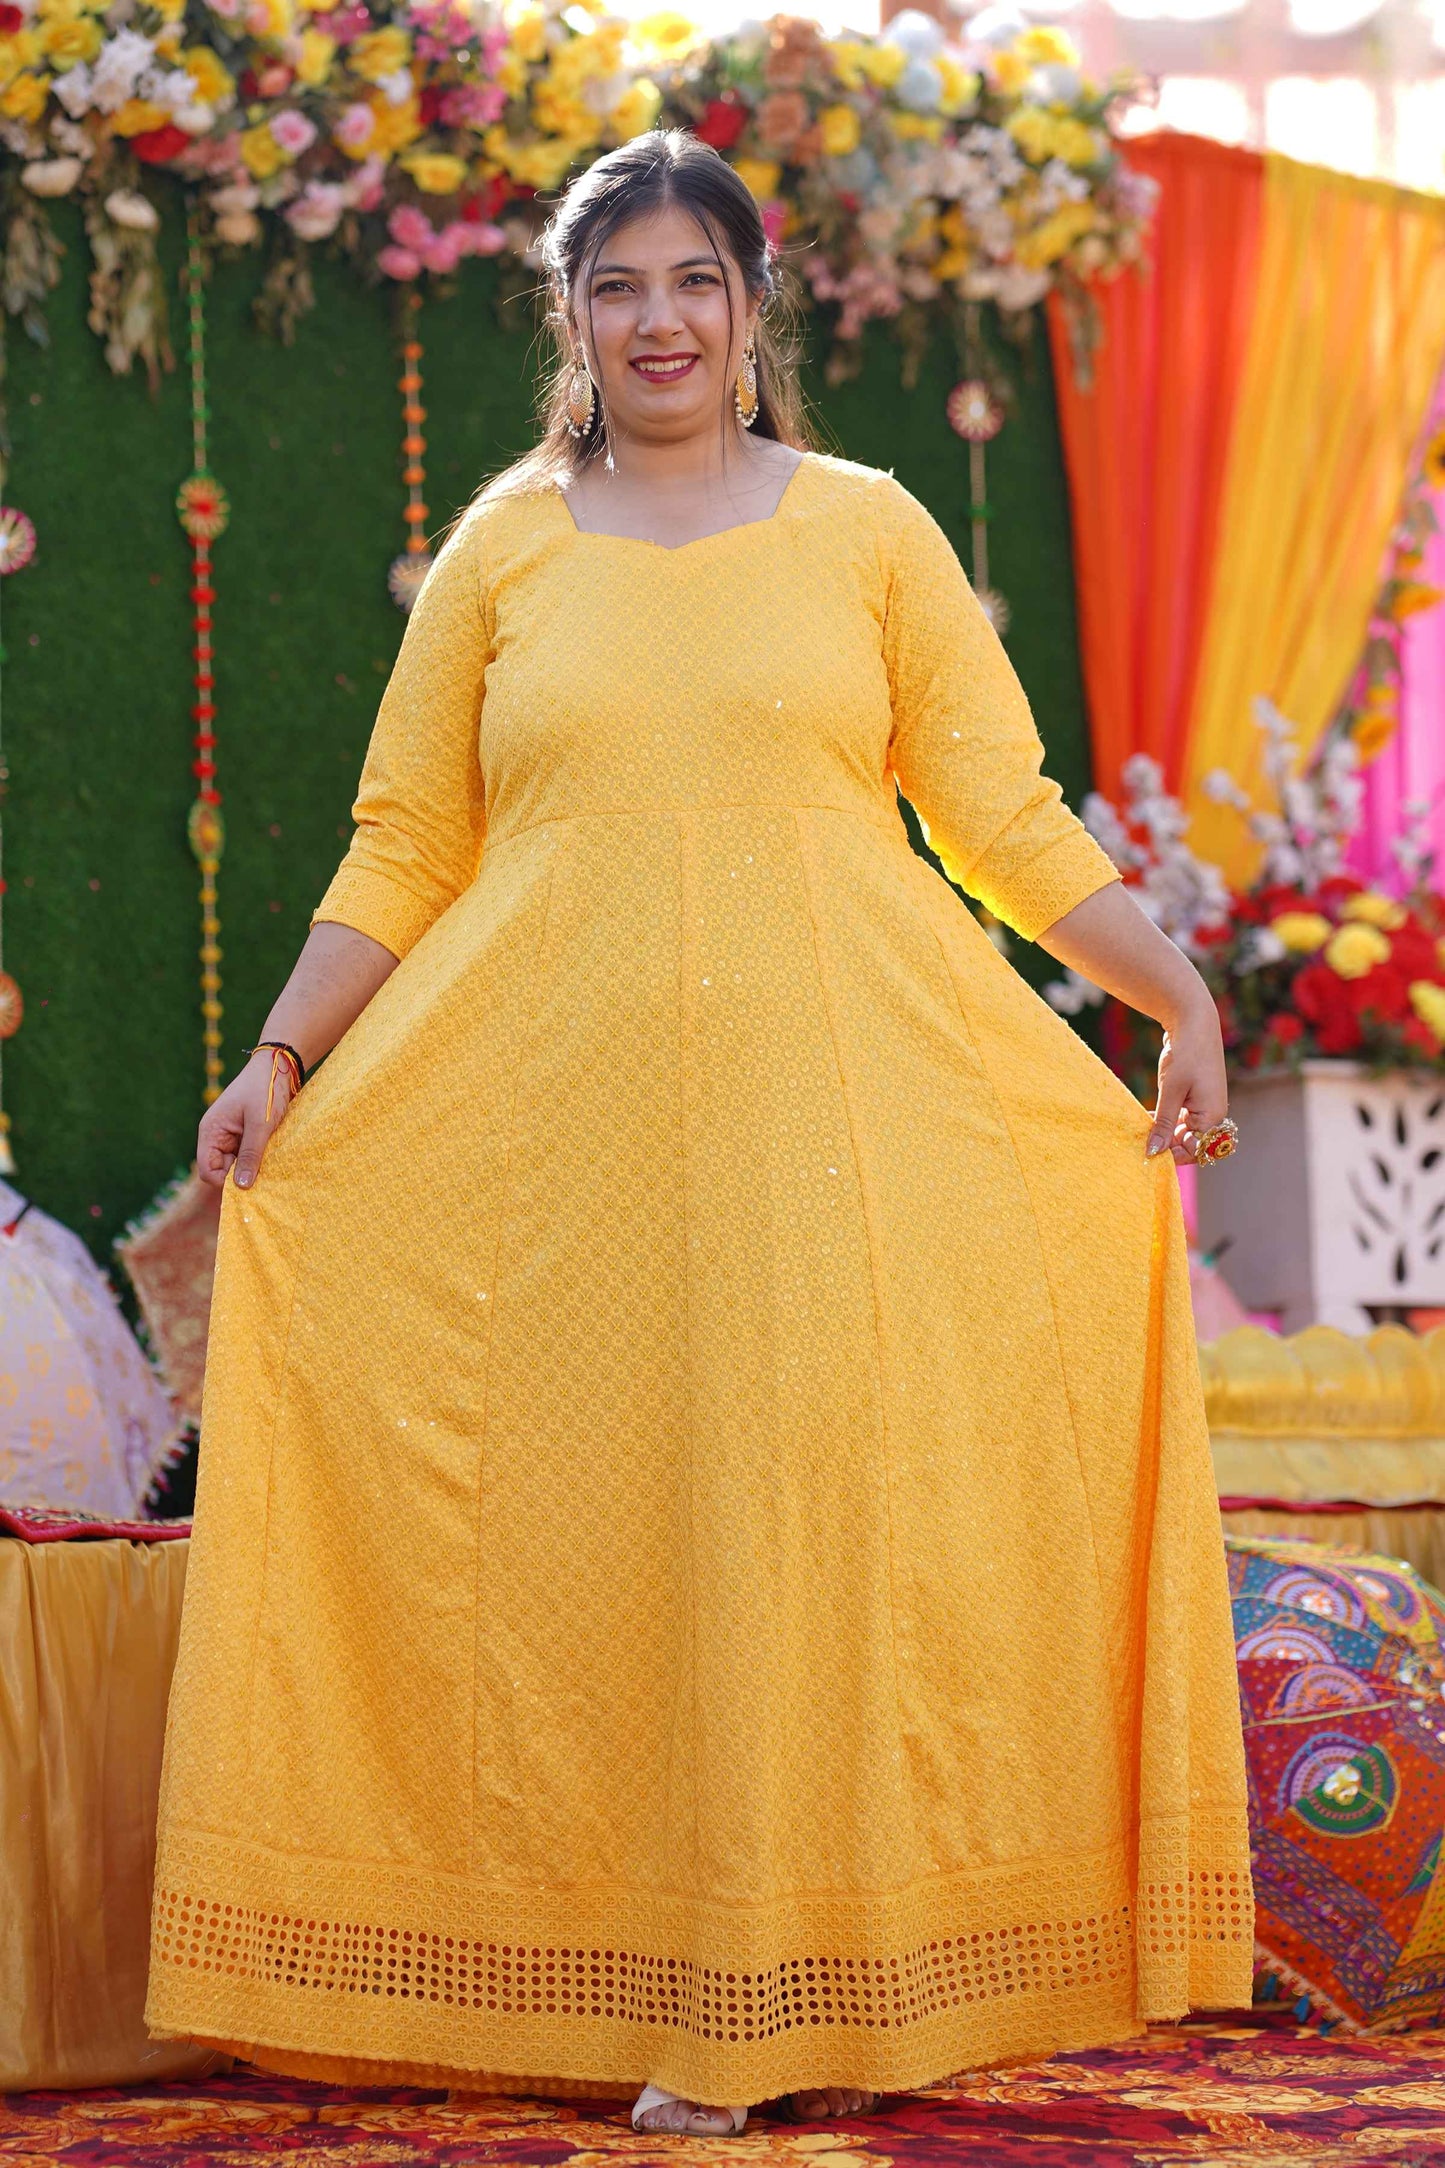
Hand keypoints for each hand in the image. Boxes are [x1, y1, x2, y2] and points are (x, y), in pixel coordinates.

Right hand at [197, 1051, 297, 1189]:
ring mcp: (232, 1136)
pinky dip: (260, 1158)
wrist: (277, 1066)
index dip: (225, 1181)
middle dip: (241, 1175)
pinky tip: (273, 1154)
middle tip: (264, 1172)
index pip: (208, 1171)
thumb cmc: (265, 1090)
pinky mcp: (246, 1135)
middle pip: (222, 1171)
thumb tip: (241, 1187)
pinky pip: (248, 1155)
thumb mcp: (260, 1124)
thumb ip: (251, 1155)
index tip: (249, 1182)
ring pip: (237, 1165)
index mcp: (211, 1131)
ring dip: (253, 1166)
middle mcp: (217, 1136)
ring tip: (271, 1160)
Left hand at [1147, 996, 1227, 1165]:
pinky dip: (1165, 1120)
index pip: (1194, 1151)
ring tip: (1140, 1130)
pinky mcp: (1195, 1098)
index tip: (1147, 1154)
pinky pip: (1181, 1119)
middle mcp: (1213, 1115)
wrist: (1193, 1022)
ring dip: (1163, 1132)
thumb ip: (1163, 1123)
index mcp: (1213, 1117)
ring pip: (1183, 1132)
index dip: (1171, 1155)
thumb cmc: (1186, 1056)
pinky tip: (1146, 1118)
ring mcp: (1205, 1106)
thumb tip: (1153, 1152)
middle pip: (1189, 1143)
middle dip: (1166, 1144)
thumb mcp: (1171, 1092)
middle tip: (1139, 1143)